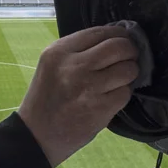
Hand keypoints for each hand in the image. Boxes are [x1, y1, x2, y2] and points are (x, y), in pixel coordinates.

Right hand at [18, 26, 138, 167]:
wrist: (36, 135)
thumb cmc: (48, 96)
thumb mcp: (53, 64)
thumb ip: (80, 49)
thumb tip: (116, 37)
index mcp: (60, 51)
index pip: (100, 32)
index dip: (119, 33)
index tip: (125, 38)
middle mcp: (74, 67)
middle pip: (118, 47)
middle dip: (131, 50)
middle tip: (131, 56)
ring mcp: (88, 88)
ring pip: (127, 69)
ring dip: (131, 72)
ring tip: (122, 77)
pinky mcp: (100, 109)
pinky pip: (125, 92)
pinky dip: (124, 93)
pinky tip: (113, 95)